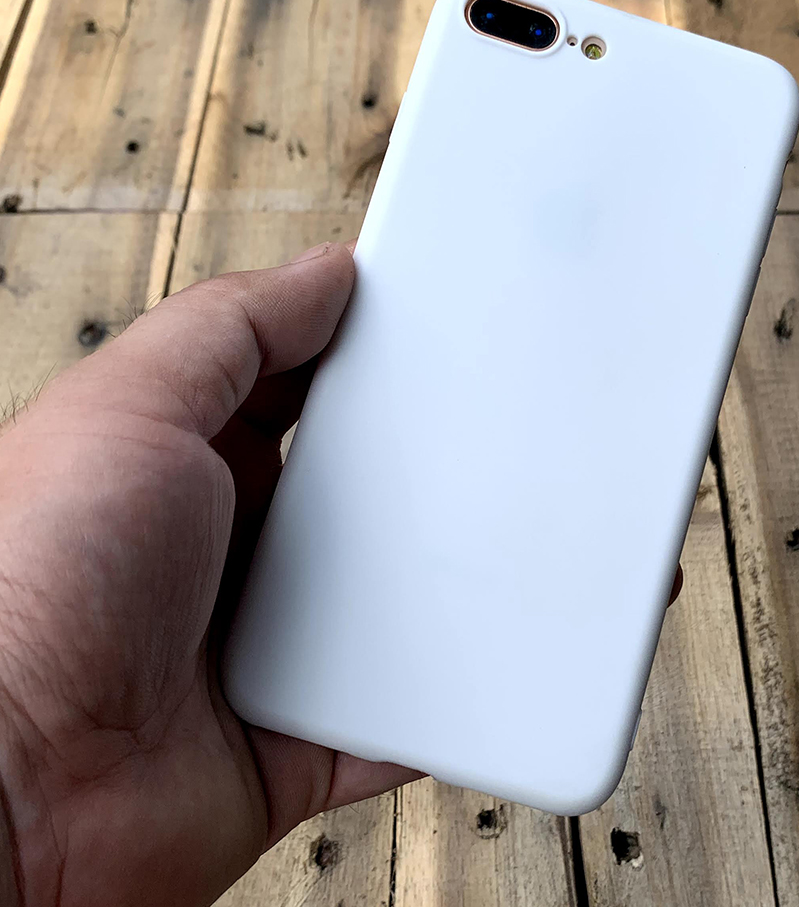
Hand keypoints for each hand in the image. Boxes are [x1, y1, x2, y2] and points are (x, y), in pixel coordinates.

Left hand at [0, 243, 419, 906]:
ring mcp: (271, 641)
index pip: (302, 389)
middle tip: (479, 434)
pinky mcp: (300, 732)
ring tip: (488, 543)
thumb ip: (231, 329)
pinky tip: (477, 661)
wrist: (16, 789)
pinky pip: (390, 710)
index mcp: (193, 464)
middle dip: (416, 467)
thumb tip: (321, 275)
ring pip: (388, 596)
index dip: (364, 357)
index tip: (433, 333)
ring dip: (431, 582)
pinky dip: (432, 696)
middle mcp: (235, 548)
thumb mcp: (130, 407)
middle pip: (358, 490)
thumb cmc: (30, 591)